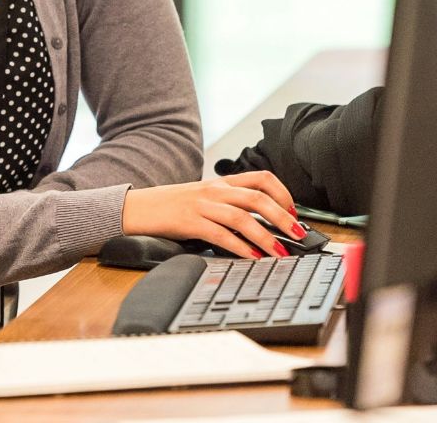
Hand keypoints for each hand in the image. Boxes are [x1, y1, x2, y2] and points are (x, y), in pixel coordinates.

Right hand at [119, 171, 302, 258]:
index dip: (283, 193)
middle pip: (258, 198)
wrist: (137, 207)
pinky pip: (221, 235)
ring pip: (243, 217)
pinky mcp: (190, 222)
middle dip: (283, 218)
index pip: (262, 178)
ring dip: (266, 237)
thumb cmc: (172, 206)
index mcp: (222, 182)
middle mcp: (215, 190)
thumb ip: (229, 203)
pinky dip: (240, 247)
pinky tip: (252, 257)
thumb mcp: (204, 197)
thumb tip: (261, 222)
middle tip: (298, 235)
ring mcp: (202, 205)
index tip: (294, 212)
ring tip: (280, 252)